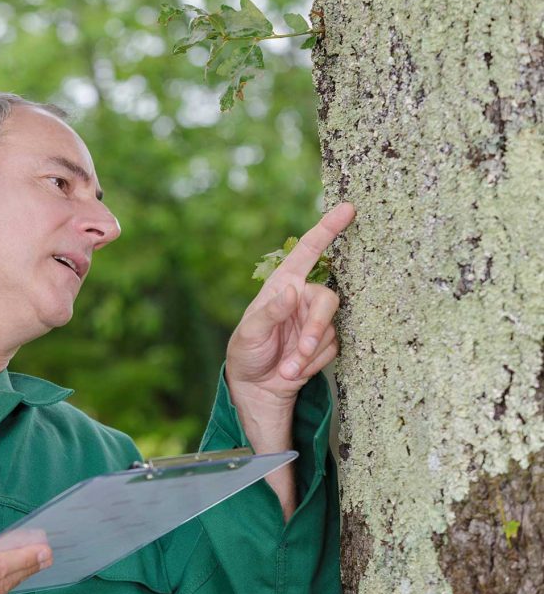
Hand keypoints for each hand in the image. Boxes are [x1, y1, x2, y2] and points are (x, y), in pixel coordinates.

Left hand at [226, 202, 355, 406]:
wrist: (256, 386)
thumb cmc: (246, 351)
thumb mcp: (250, 333)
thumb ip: (270, 312)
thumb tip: (292, 291)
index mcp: (282, 284)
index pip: (308, 251)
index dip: (327, 229)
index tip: (347, 208)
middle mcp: (302, 297)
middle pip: (327, 300)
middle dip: (316, 327)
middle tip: (302, 351)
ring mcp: (315, 319)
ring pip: (330, 328)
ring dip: (310, 353)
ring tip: (286, 368)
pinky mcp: (325, 341)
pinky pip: (333, 348)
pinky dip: (313, 362)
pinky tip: (293, 369)